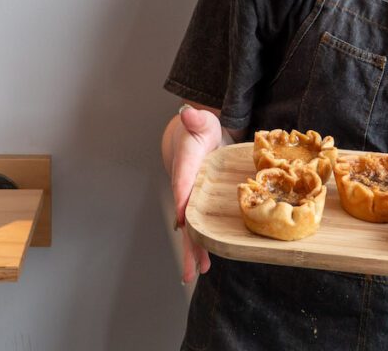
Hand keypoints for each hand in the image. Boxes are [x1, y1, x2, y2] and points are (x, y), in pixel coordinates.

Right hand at [168, 104, 222, 283]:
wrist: (196, 136)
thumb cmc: (199, 130)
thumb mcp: (200, 121)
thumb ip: (196, 119)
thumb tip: (188, 113)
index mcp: (185, 166)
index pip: (182, 184)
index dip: (182, 202)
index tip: (183, 222)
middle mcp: (185, 187)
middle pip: (183, 218)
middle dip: (186, 244)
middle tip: (187, 271)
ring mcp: (193, 198)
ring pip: (191, 228)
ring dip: (194, 250)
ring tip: (196, 273)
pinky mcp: (201, 204)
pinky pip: (201, 226)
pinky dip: (203, 243)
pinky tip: (205, 262)